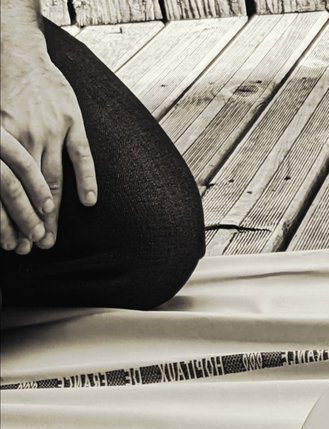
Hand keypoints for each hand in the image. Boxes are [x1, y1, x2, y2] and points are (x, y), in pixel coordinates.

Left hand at [0, 43, 95, 252]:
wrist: (16, 50)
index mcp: (0, 139)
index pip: (5, 188)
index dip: (8, 218)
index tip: (11, 243)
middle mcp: (24, 137)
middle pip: (29, 190)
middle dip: (31, 223)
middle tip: (34, 248)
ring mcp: (51, 129)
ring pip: (52, 179)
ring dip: (52, 213)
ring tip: (51, 238)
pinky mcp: (72, 121)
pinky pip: (82, 155)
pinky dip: (86, 179)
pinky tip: (89, 202)